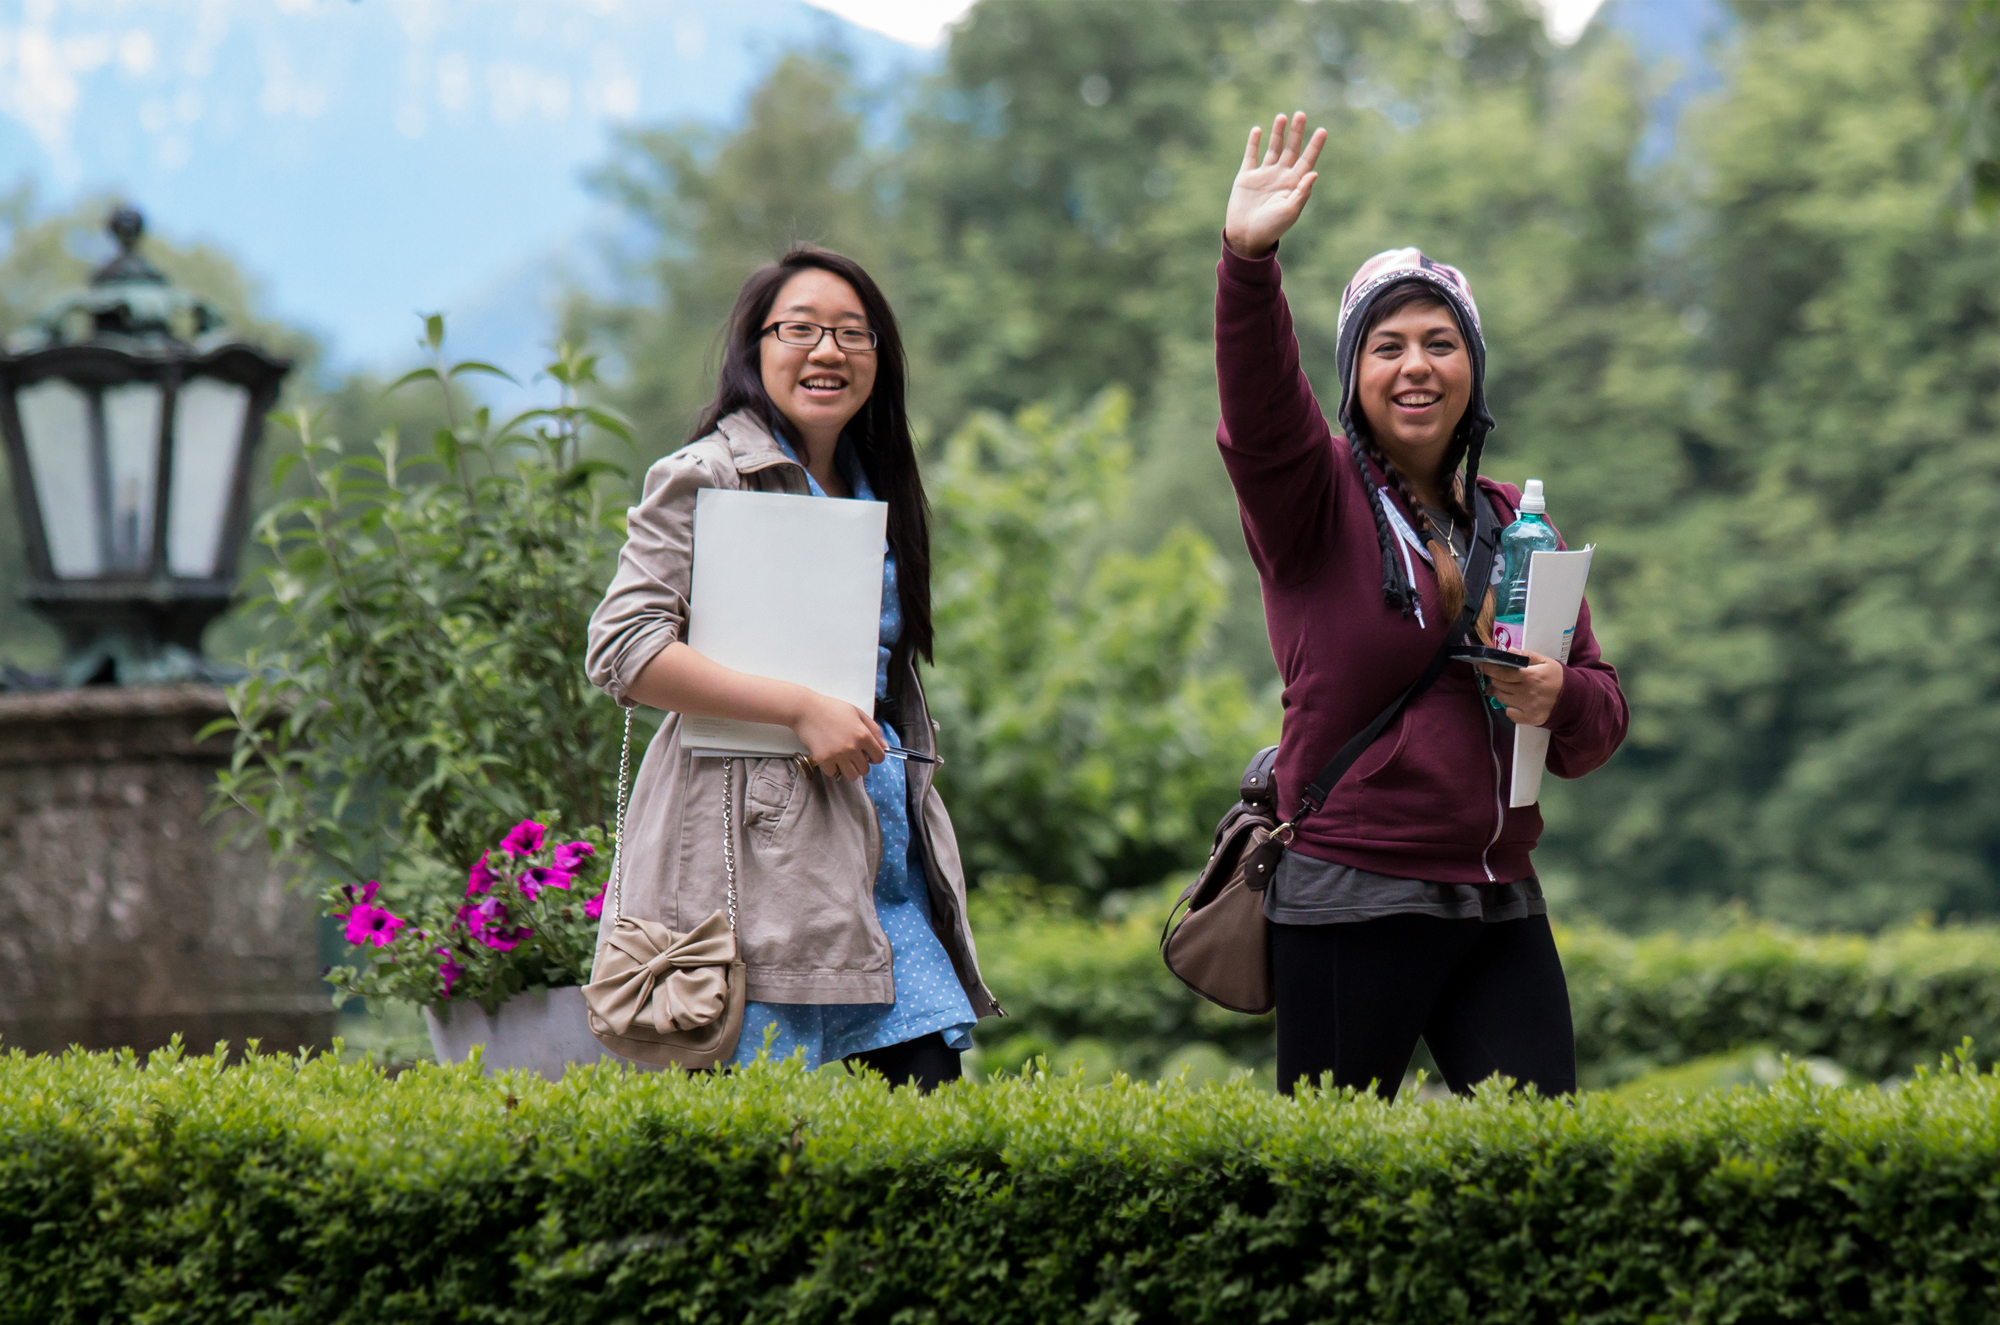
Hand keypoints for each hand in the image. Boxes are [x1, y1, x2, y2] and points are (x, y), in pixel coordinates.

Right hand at [791, 690, 884, 781]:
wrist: (806, 710)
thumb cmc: (832, 709)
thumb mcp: (857, 713)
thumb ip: (873, 729)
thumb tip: (884, 746)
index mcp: (863, 735)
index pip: (879, 758)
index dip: (875, 757)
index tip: (868, 754)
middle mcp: (852, 747)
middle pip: (865, 770)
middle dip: (861, 764)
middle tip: (852, 755)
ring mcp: (838, 755)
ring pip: (852, 776)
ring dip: (849, 769)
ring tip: (842, 759)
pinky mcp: (824, 760)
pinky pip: (834, 774)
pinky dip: (832, 768)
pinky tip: (830, 757)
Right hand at [1223, 111, 1326, 258]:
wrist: (1246, 237)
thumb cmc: (1271, 227)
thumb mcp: (1290, 211)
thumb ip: (1302, 192)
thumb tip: (1314, 173)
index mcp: (1294, 184)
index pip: (1307, 160)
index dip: (1315, 146)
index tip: (1322, 130)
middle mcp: (1280, 176)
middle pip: (1291, 149)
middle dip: (1297, 132)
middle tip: (1301, 114)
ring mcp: (1263, 175)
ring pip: (1273, 148)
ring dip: (1278, 133)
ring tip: (1282, 117)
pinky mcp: (1246, 177)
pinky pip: (1251, 156)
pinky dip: (1253, 143)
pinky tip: (1258, 130)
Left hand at [1479, 651, 1565, 726]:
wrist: (1574, 700)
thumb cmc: (1558, 678)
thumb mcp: (1546, 662)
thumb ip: (1527, 656)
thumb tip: (1509, 651)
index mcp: (1530, 676)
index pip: (1502, 671)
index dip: (1489, 668)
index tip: (1482, 664)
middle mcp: (1526, 692)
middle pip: (1499, 685)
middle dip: (1493, 679)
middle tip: (1494, 676)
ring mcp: (1526, 707)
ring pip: (1501, 698)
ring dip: (1498, 692)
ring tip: (1501, 687)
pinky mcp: (1528, 719)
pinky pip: (1509, 713)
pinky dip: (1508, 707)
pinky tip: (1514, 702)